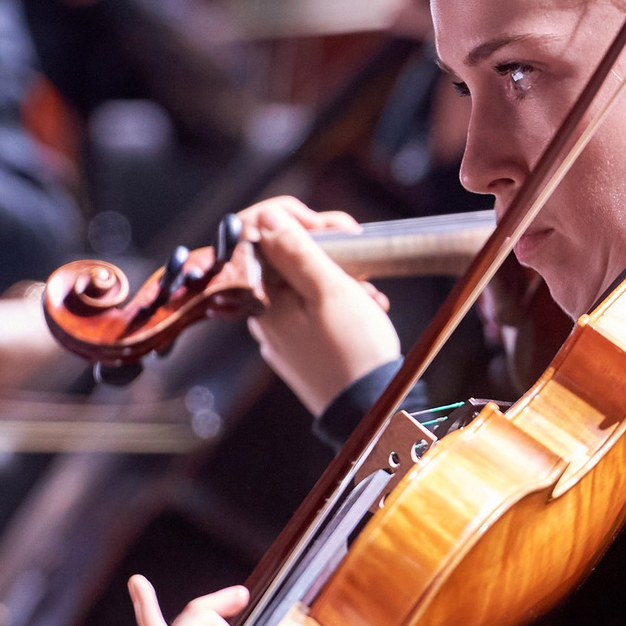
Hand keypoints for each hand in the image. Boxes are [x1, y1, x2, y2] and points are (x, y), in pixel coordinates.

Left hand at [235, 197, 402, 415]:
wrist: (369, 408)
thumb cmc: (353, 351)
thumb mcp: (329, 290)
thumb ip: (295, 250)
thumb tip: (264, 217)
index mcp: (260, 298)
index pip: (255, 236)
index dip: (291, 219)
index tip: (328, 225)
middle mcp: (261, 315)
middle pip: (281, 257)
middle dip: (323, 244)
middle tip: (359, 247)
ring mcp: (279, 332)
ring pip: (301, 281)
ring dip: (337, 272)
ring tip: (369, 287)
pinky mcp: (298, 345)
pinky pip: (310, 307)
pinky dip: (337, 298)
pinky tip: (364, 304)